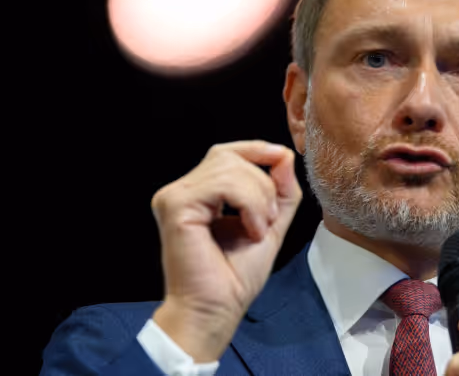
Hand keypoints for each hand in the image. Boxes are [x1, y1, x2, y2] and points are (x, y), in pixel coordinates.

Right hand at [149, 140, 301, 361]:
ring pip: (229, 166)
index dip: (256, 149)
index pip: (226, 154)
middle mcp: (182, 191)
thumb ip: (279, 190)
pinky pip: (223, 184)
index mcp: (199, 194)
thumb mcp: (269, 224)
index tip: (281, 158)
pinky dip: (248, 204)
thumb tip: (284, 155)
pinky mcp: (176, 205)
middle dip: (262, 183)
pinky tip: (250, 230)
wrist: (217, 309)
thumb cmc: (234, 277)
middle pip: (229, 156)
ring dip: (258, 197)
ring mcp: (174, 196)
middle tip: (268, 219)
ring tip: (258, 228)